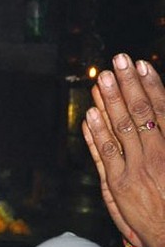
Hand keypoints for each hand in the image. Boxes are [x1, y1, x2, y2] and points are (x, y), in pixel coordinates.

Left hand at [82, 54, 164, 246]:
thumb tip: (162, 115)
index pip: (162, 110)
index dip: (151, 85)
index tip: (142, 65)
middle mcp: (157, 156)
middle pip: (140, 113)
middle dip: (127, 85)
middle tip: (117, 60)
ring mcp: (136, 170)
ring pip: (120, 129)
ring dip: (109, 101)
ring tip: (100, 80)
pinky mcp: (119, 186)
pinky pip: (105, 154)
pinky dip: (96, 133)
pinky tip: (89, 115)